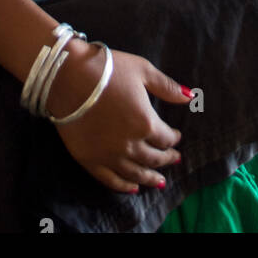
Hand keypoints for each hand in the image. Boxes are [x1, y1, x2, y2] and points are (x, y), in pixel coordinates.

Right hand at [47, 42, 190, 192]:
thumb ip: (166, 87)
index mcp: (145, 123)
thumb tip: (189, 97)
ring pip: (135, 173)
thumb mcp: (142, 71)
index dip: (173, 139)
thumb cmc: (108, 69)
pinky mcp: (89, 160)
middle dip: (165, 159)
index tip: (176, 137)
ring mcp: (109, 156)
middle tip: (173, 159)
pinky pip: (110, 180)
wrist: (68, 75)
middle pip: (153, 158)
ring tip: (159, 182)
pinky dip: (123, 186)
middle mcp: (130, 145)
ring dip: (149, 178)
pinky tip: (132, 188)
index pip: (165, 138)